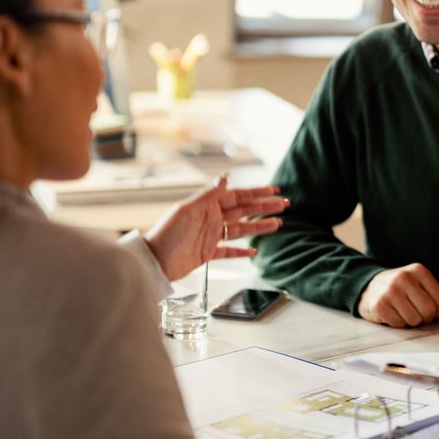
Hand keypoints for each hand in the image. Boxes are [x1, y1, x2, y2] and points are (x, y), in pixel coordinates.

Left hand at [145, 176, 286, 279]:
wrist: (154, 261)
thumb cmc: (167, 234)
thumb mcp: (188, 210)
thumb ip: (208, 195)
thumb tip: (225, 177)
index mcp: (207, 206)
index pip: (238, 196)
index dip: (256, 193)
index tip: (273, 190)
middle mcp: (211, 219)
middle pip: (243, 211)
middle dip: (264, 207)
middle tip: (283, 205)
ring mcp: (210, 236)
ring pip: (241, 230)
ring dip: (259, 227)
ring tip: (278, 224)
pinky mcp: (207, 253)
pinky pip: (229, 251)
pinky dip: (242, 251)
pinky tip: (254, 251)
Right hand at [357, 263, 438, 327]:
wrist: (368, 288)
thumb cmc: (401, 289)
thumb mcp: (422, 287)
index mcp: (419, 271)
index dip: (437, 311)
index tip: (429, 310)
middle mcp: (404, 278)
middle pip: (429, 311)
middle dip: (425, 318)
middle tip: (416, 313)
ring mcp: (390, 291)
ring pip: (415, 320)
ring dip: (411, 322)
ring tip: (403, 312)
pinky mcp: (380, 305)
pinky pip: (399, 324)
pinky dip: (398, 324)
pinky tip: (393, 314)